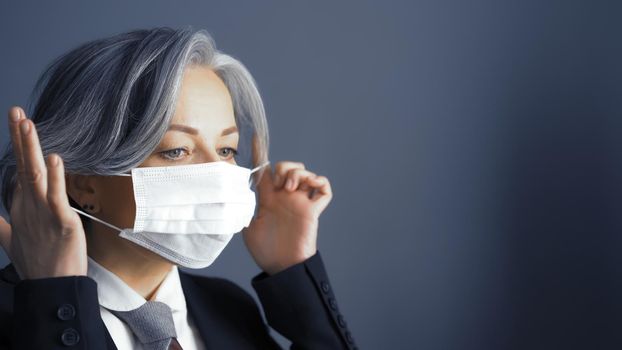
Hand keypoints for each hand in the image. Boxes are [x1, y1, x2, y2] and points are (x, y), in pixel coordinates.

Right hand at [0, 106, 86, 278]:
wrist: (51, 287)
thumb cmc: (37, 263)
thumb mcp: (13, 239)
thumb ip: (1, 224)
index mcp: (22, 206)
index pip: (19, 169)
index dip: (19, 145)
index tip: (18, 122)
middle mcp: (29, 206)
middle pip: (23, 165)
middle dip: (19, 137)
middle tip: (15, 110)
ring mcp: (43, 213)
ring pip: (36, 175)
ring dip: (31, 149)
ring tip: (27, 123)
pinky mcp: (61, 222)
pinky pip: (57, 197)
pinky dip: (56, 177)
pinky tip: (55, 158)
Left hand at [242, 140, 332, 274]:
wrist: (282, 267)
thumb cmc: (266, 250)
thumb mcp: (247, 226)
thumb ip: (243, 207)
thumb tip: (234, 192)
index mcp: (268, 199)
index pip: (264, 171)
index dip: (260, 153)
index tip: (256, 138)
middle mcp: (285, 197)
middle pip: (288, 167)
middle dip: (284, 166)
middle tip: (278, 183)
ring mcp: (300, 202)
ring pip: (306, 173)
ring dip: (297, 173)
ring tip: (288, 188)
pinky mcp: (313, 210)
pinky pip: (324, 189)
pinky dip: (319, 182)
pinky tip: (308, 187)